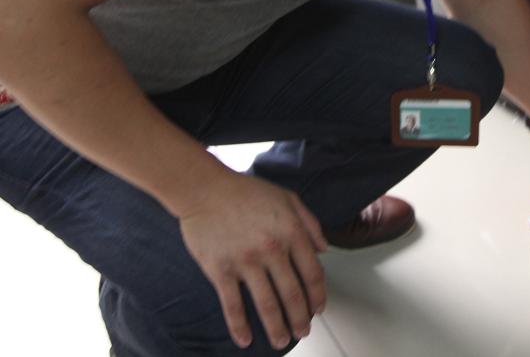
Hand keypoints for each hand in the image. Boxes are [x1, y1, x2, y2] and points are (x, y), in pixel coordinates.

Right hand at [178, 171, 328, 350]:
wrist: (205, 189)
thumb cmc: (246, 192)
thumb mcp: (288, 198)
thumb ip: (310, 223)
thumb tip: (324, 249)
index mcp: (292, 232)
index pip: (312, 273)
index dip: (318, 296)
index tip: (318, 309)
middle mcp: (272, 249)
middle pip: (293, 294)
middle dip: (300, 318)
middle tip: (302, 331)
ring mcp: (246, 261)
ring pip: (267, 304)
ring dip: (276, 328)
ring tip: (281, 341)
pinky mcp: (220, 270)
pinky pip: (232, 305)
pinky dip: (239, 326)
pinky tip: (245, 341)